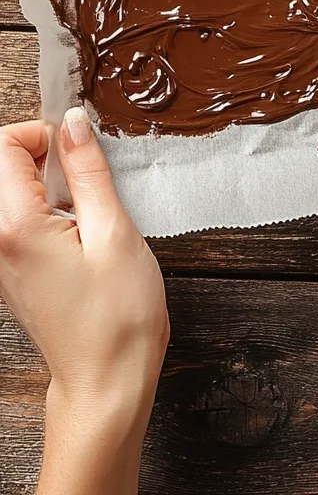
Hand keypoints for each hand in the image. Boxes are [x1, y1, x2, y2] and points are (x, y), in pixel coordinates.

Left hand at [0, 108, 168, 494]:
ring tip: (84, 204)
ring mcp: (0, 259)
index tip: (77, 147)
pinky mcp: (10, 271)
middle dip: (40, 153)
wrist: (107, 379)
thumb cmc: (118, 316)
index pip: (3, 146)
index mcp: (16, 227)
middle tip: (83, 174)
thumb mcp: (114, 231)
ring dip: (42, 181)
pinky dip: (42, 206)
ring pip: (7, 190)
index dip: (42, 133)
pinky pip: (14, 218)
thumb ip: (88, 171)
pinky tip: (77, 226)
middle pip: (0, 166)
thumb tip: (73, 125)